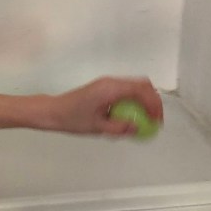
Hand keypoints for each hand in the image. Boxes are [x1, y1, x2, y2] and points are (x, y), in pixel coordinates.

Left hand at [47, 76, 162, 136]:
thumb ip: (119, 128)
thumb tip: (138, 129)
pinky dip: (135, 100)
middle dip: (153, 100)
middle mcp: (111, 82)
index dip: (153, 104)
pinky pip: (126, 90)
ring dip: (145, 100)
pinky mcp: (104, 88)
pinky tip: (133, 115)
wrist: (53, 111)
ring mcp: (107, 83)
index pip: (140, 91)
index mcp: (110, 89)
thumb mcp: (97, 127)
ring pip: (135, 86)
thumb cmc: (71, 118)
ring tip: (147, 119)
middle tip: (155, 119)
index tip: (157, 120)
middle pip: (142, 84)